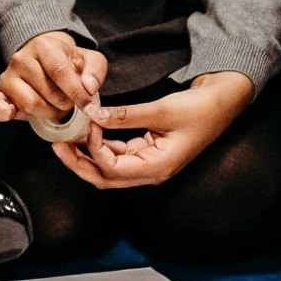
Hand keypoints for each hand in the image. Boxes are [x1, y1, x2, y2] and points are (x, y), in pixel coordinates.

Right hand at [0, 31, 106, 122]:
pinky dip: (4, 112)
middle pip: (48, 93)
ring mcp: (8, 74)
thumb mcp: (90, 61)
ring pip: (30, 104)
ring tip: (54, 106)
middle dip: (65, 105)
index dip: (78, 94)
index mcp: (44, 46)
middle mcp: (21, 58)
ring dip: (48, 112)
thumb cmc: (68, 62)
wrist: (44, 58)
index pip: (60, 72)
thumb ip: (96, 71)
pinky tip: (14, 114)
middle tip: (69, 102)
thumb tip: (89, 87)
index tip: (91, 110)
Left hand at [51, 71, 252, 188]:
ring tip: (66, 139)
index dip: (94, 148)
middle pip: (105, 178)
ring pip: (108, 169)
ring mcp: (149, 164)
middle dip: (78, 163)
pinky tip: (89, 132)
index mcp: (157, 168)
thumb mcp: (162, 109)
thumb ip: (125, 114)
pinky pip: (117, 156)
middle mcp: (151, 172)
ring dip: (86, 155)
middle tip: (57, 146)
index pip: (112, 169)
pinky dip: (101, 146)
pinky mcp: (147, 153)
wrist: (223, 102)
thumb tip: (93, 114)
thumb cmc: (201, 108)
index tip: (88, 124)